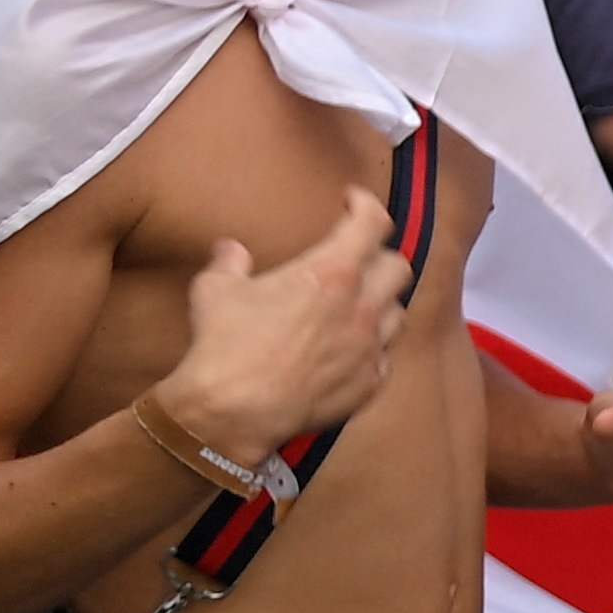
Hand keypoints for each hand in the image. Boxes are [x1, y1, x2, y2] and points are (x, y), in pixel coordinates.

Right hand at [158, 181, 409, 463]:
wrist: (234, 411)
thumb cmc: (225, 344)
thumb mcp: (215, 290)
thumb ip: (230, 263)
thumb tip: (231, 250)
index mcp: (331, 272)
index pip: (371, 224)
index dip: (366, 205)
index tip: (352, 201)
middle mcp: (362, 306)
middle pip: (398, 267)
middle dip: (380, 256)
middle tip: (356, 258)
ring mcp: (370, 348)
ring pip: (398, 313)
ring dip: (381, 303)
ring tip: (356, 304)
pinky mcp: (370, 383)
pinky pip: (384, 357)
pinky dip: (371, 347)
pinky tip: (350, 349)